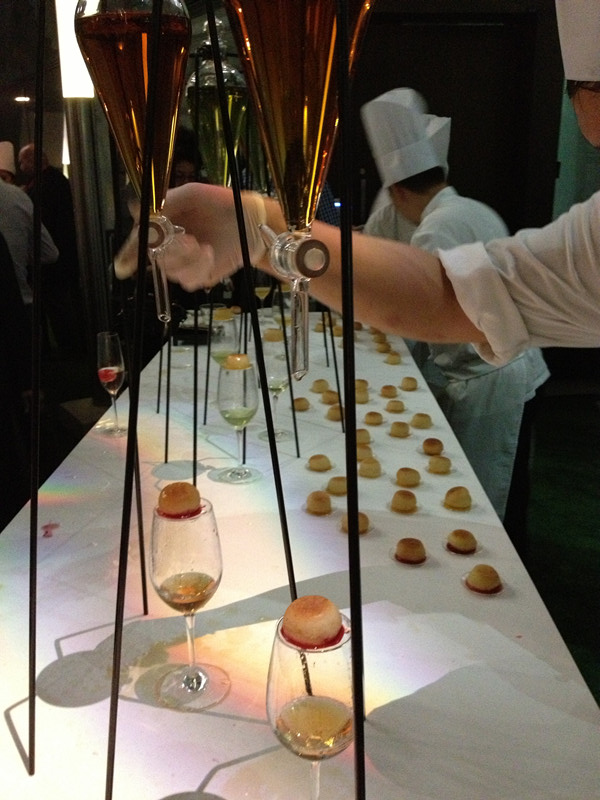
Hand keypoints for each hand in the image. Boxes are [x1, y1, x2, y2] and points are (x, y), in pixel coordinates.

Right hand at [113, 183, 266, 289]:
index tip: (123, 264)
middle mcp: (170, 246)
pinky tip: (209, 255)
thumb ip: (165, 201)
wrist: (251, 221)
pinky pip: (189, 281)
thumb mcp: (192, 194)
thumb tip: (136, 208)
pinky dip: (199, 268)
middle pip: (152, 259)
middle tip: (186, 239)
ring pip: (170, 272)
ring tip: (202, 246)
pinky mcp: (200, 275)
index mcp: (163, 225)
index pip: (139, 242)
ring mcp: (185, 262)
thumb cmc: (222, 203)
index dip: (128, 254)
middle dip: (168, 251)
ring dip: (186, 260)